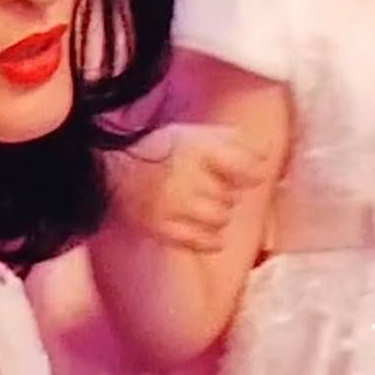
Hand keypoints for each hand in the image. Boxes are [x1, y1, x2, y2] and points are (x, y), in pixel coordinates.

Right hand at [128, 124, 277, 262]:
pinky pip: (201, 241)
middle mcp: (184, 176)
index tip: (250, 175)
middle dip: (228, 193)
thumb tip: (264, 156)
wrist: (111, 171)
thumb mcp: (194, 133)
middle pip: (231, 195)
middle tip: (211, 189)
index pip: (242, 165)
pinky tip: (207, 230)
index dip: (252, 172)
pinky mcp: (160, 228)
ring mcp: (171, 204)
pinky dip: (210, 238)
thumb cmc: (159, 150)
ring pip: (220, 219)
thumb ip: (231, 141)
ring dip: (219, 215)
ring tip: (205, 207)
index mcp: (195, 148)